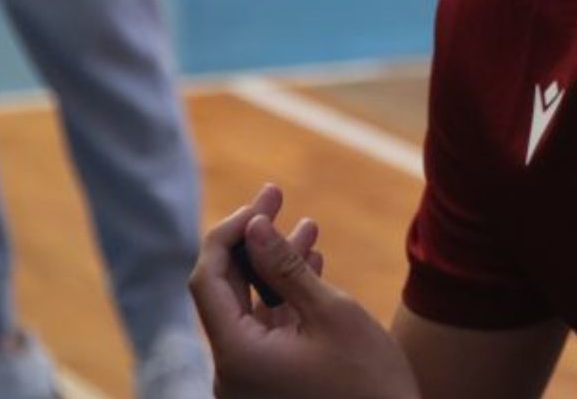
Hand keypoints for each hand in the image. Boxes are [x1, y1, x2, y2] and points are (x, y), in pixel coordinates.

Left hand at [191, 185, 419, 398]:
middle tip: (277, 196)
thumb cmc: (369, 383)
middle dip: (253, 241)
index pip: (207, 279)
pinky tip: (312, 265)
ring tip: (308, 227)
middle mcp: (231, 371)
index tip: (262, 204)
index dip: (230, 233)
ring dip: (275, 266)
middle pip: (225, 290)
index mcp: (237, 355)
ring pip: (249, 307)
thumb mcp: (332, 314)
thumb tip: (255, 226)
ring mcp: (249, 380)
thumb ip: (285, 267)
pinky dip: (285, 298)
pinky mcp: (269, 384)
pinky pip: (266, 330)